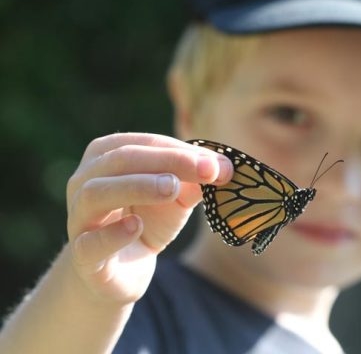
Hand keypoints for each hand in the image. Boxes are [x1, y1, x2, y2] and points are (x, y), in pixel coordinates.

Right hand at [65, 133, 231, 304]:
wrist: (118, 274)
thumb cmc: (145, 222)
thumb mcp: (175, 198)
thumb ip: (194, 181)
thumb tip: (223, 168)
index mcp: (107, 156)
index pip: (146, 143)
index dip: (183, 151)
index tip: (220, 165)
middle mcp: (85, 180)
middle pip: (122, 159)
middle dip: (169, 162)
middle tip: (207, 171)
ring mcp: (79, 217)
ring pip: (98, 192)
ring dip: (138, 186)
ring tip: (172, 188)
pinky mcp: (82, 257)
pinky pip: (89, 242)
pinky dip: (113, 233)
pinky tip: (136, 226)